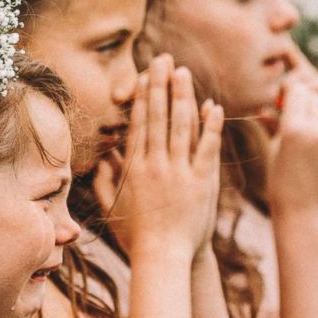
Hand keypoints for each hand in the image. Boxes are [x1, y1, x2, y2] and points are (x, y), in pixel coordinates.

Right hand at [94, 54, 222, 259]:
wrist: (163, 257)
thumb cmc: (135, 237)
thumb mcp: (113, 208)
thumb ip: (107, 181)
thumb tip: (105, 158)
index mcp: (135, 168)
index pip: (140, 123)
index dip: (144, 96)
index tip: (146, 74)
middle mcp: (157, 164)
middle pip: (160, 116)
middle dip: (161, 85)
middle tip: (163, 60)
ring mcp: (180, 172)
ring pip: (182, 126)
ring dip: (183, 96)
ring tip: (183, 73)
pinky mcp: (202, 182)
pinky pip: (207, 148)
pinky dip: (210, 126)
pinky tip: (211, 106)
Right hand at [266, 82, 317, 216]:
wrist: (306, 214)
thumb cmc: (281, 183)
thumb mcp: (274, 151)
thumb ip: (277, 123)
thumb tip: (270, 105)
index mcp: (294, 130)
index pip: (297, 92)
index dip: (291, 94)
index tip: (286, 99)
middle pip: (316, 98)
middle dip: (306, 104)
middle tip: (298, 117)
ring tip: (311, 141)